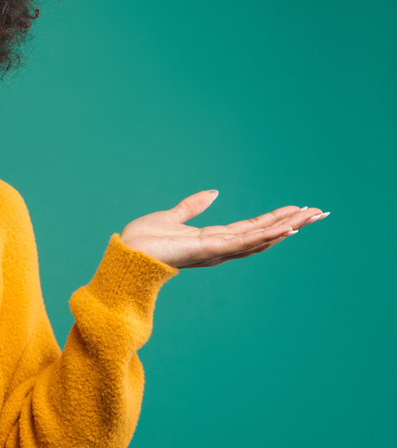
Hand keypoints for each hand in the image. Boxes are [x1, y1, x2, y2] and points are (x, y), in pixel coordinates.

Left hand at [119, 190, 327, 268]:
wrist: (127, 254)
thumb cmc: (143, 240)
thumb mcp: (172, 216)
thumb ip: (192, 206)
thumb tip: (213, 193)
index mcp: (213, 239)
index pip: (252, 228)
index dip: (275, 219)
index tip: (298, 209)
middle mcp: (221, 248)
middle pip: (264, 234)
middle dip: (291, 223)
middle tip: (319, 212)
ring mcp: (218, 250)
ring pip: (261, 238)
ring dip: (287, 227)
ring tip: (311, 216)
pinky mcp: (211, 250)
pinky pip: (245, 242)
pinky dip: (266, 235)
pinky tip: (287, 227)